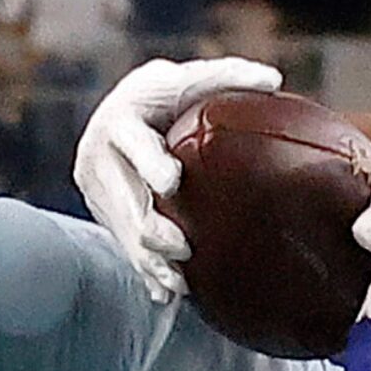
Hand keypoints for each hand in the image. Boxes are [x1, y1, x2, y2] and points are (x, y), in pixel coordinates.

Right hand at [71, 55, 282, 301]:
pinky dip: (146, 272)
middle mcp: (98, 156)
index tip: (172, 182)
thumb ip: (226, 78)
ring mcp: (98, 191)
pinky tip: (167, 293)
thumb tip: (273, 79)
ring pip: (123, 234)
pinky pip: (124, 249)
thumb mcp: (189, 82)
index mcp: (121, 120)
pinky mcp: (103, 215)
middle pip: (126, 202)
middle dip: (153, 229)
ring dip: (151, 260)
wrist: (121, 118)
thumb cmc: (165, 97)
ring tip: (180, 281)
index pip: (132, 143)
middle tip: (185, 247)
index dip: (150, 163)